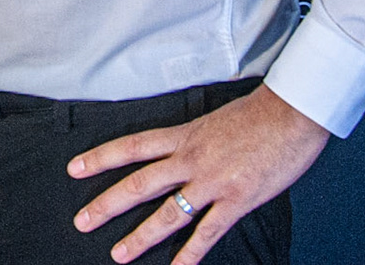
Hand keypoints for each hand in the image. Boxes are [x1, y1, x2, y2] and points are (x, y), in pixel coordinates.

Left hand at [69, 85, 327, 264]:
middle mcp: (190, 159)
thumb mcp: (211, 120)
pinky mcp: (237, 200)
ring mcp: (212, 182)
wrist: (291, 113)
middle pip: (138, 184)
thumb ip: (191, 140)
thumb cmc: (256, 114)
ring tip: (118, 254)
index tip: (74, 169)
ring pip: (167, 214)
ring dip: (141, 236)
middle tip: (82, 221)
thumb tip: (177, 154)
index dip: (99, 158)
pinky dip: (191, 254)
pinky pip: (208, 232)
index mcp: (182, 135)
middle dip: (106, 204)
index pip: (130, 147)